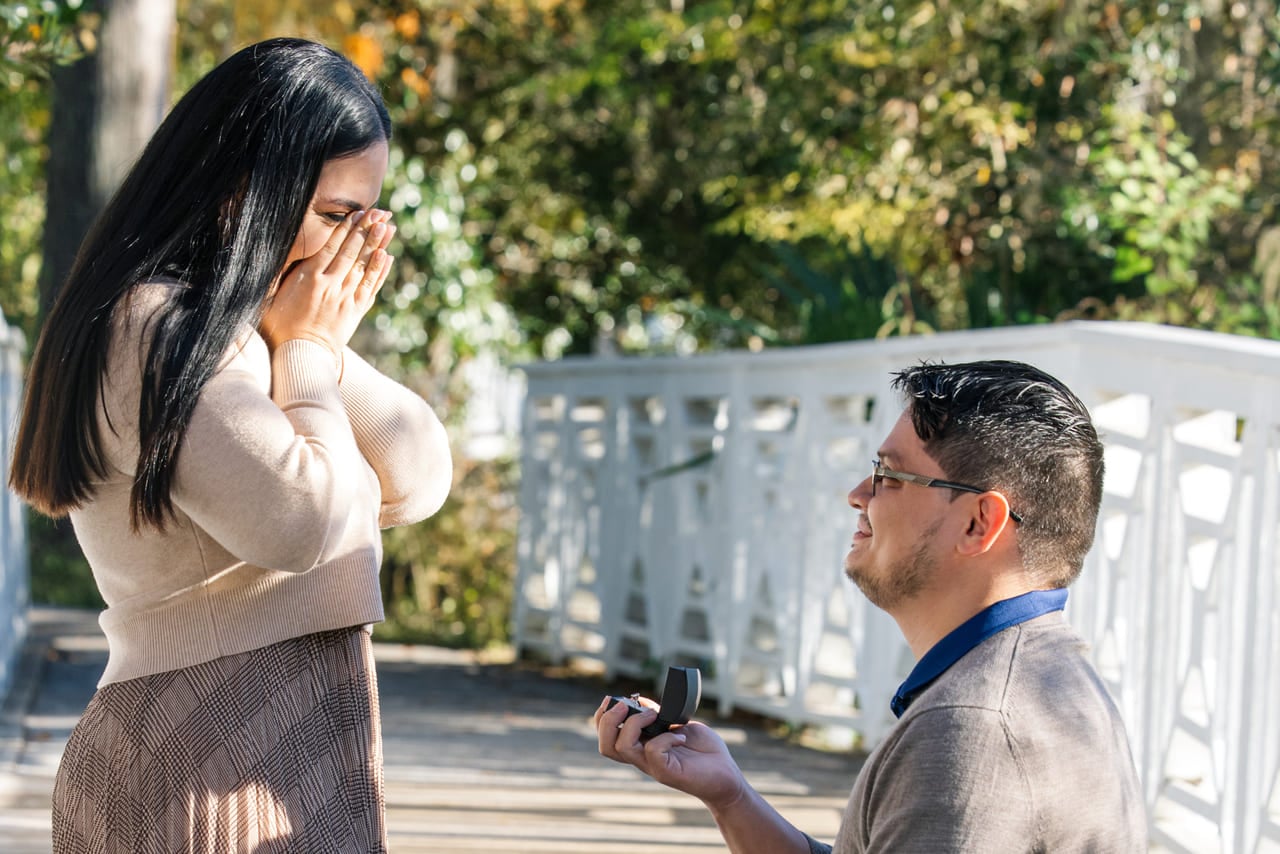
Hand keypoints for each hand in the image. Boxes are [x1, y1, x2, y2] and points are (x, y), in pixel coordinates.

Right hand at [260, 209, 396, 361]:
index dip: (347, 228)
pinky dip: (380, 271)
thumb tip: (281, 252)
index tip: (358, 213)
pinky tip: (387, 256)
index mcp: (311, 278)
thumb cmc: (280, 326)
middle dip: (367, 229)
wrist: (301, 355)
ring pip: (365, 266)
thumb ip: (284, 273)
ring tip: (388, 227)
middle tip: (380, 212)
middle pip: (353, 251)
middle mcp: (332, 284)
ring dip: (377, 244)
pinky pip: (370, 286)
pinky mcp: (355, 311)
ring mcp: (346, 297)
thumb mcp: (273, 295)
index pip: (333, 246)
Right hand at [595, 694, 748, 810]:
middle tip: (626, 706)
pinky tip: (680, 736)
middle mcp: (642, 758)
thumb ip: (658, 715)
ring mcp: (653, 766)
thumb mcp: (677, 725)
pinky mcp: (667, 772)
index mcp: (642, 746)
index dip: (602, 717)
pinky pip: (653, 751)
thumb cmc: (704, 751)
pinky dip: (665, 737)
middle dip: (608, 720)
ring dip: (633, 724)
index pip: (607, 737)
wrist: (727, 776)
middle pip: (606, 746)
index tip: (615, 699)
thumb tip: (640, 701)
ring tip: (654, 715)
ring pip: (622, 748)